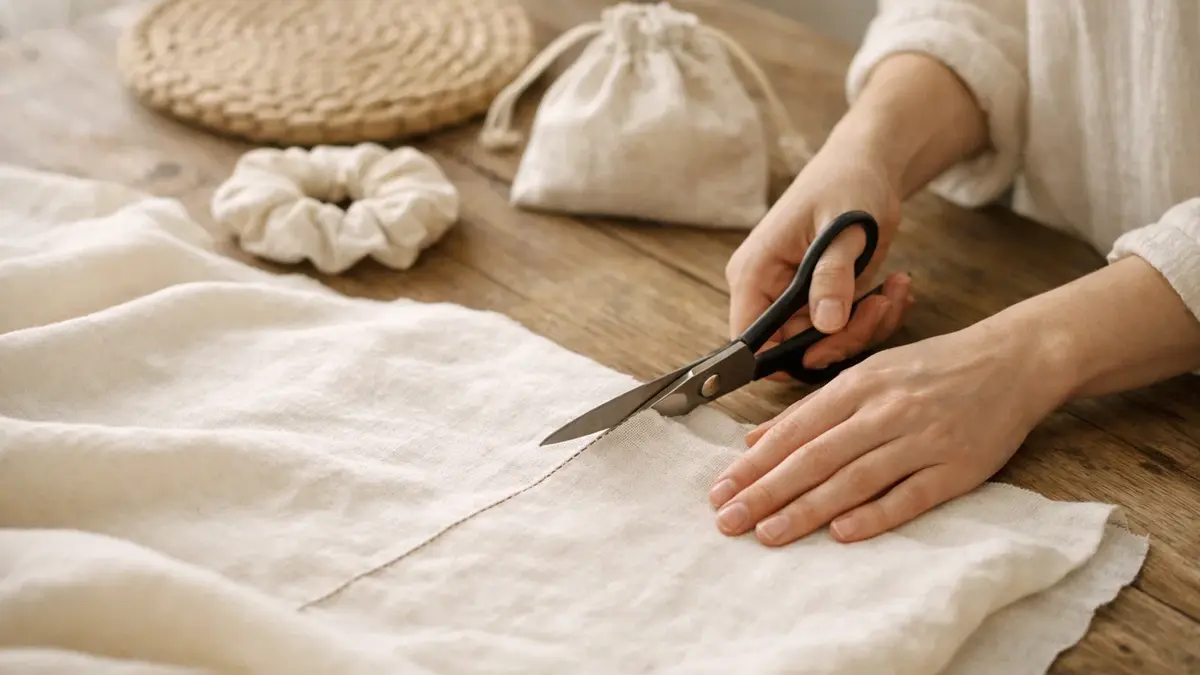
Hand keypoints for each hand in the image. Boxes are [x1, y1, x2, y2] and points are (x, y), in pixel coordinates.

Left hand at [707, 322, 1067, 544]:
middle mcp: (886, 410)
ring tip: (769, 534)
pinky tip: (841, 534)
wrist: (1013, 360)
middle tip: (729, 521)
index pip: (795, 430)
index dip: (755, 463)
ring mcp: (923, 439)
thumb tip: (754, 440)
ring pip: (854, 479)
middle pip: (815, 458)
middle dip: (766, 492)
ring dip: (806, 510)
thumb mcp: (869, 373)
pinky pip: (910, 496)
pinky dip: (875, 515)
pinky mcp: (957, 467)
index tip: (720, 490)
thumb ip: (811, 409)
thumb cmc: (932, 369)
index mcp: (860, 385)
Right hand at [725, 140, 911, 373]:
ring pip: (825, 344)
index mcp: (754, 272)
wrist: (869, 166)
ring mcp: (796, 298)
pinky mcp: (823, 301)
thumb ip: (832, 277)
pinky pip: (844, 330)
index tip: (831, 346)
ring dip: (867, 327)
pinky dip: (875, 318)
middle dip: (843, 338)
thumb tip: (826, 324)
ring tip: (896, 290)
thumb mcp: (842, 228)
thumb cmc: (847, 183)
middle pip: (793, 348)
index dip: (783, 357)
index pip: (748, 340)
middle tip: (881, 306)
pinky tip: (895, 288)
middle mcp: (768, 291)